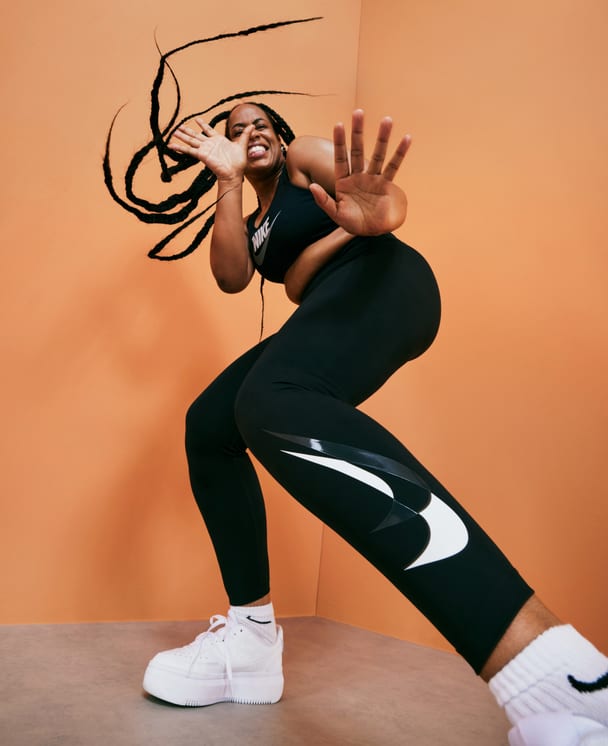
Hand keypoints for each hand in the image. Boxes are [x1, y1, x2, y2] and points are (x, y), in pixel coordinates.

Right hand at [168, 118, 252, 181]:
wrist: (234, 173)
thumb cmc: (239, 162)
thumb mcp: (242, 145)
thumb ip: (245, 135)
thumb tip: (253, 126)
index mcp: (218, 140)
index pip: (208, 130)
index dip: (202, 124)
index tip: (196, 119)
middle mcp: (210, 144)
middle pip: (196, 135)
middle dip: (187, 131)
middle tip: (178, 126)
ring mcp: (205, 149)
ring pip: (191, 140)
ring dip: (182, 136)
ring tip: (173, 132)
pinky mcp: (201, 155)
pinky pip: (189, 150)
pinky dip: (180, 148)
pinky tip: (171, 145)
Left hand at [309, 110, 409, 234]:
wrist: (373, 232)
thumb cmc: (353, 224)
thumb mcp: (336, 214)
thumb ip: (324, 201)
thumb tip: (311, 186)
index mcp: (343, 182)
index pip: (340, 159)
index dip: (339, 142)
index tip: (339, 124)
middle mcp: (358, 177)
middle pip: (357, 151)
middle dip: (357, 132)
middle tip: (358, 112)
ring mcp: (373, 179)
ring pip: (378, 155)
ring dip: (382, 138)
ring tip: (387, 119)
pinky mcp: (387, 185)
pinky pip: (394, 167)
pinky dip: (400, 153)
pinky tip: (406, 138)